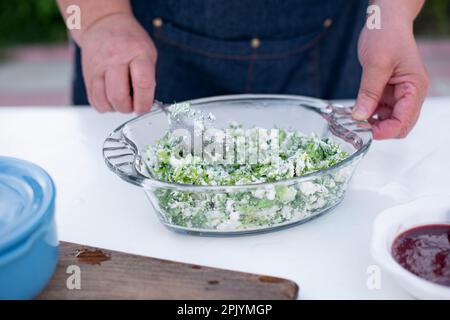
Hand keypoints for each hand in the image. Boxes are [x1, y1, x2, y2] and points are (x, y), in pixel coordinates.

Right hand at [79, 13, 156, 112]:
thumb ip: (149, 77)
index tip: (144, 108)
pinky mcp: (87, 75)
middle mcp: (115, 58)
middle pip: (119, 96)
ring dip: (116, 108)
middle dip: (129, 108)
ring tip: (122, 101)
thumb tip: (146, 102)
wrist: (103, 23)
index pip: (142, 84)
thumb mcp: (148, 52)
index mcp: (137, 52)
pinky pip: (94, 100)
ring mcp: (98, 67)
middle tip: (133, 105)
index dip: (144, 102)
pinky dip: (104, 106)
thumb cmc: (129, 40)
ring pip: (104, 101)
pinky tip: (111, 98)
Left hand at [353, 15, 427, 138]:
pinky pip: (378, 110)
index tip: (366, 133)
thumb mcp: (376, 64)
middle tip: (357, 128)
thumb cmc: (387, 35)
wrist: (384, 21)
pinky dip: (367, 113)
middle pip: (399, 124)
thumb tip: (360, 116)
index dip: (386, 131)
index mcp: (414, 87)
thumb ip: (369, 92)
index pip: (405, 120)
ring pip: (387, 119)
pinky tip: (355, 111)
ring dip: (372, 123)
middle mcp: (409, 93)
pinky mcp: (386, 91)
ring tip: (352, 120)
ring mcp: (398, 93)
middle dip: (380, 129)